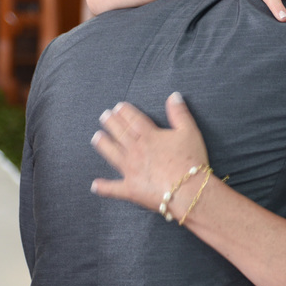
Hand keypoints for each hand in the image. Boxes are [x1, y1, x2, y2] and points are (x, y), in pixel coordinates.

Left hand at [91, 94, 208, 215]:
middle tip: (104, 116)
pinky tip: (94, 185)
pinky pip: (113, 189)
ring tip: (96, 137)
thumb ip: (179, 113)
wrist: (187, 189)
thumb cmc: (190, 160)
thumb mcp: (189, 132)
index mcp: (149, 136)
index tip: (117, 107)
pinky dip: (104, 187)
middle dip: (111, 123)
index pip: (133, 120)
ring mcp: (130, 170)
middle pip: (120, 133)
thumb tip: (173, 96)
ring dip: (103, 145)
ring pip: (112, 154)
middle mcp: (136, 150)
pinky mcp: (130, 189)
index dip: (125, 112)